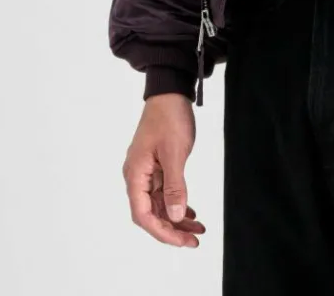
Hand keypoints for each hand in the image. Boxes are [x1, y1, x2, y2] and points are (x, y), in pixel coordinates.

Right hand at [122, 93, 205, 247]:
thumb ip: (175, 185)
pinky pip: (164, 192)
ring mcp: (146, 171)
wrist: (170, 92)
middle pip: (151, 213)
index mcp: (135, 174)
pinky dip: (177, 202)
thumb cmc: (169, 118)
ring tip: (198, 230)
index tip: (182, 241)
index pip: (143, 214)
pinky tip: (191, 212)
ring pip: (159, 204)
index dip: (162, 231)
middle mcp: (136, 176)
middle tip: (195, 240)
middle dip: (172, 229)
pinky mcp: (156, 166)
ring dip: (177, 218)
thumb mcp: (174, 153)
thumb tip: (174, 216)